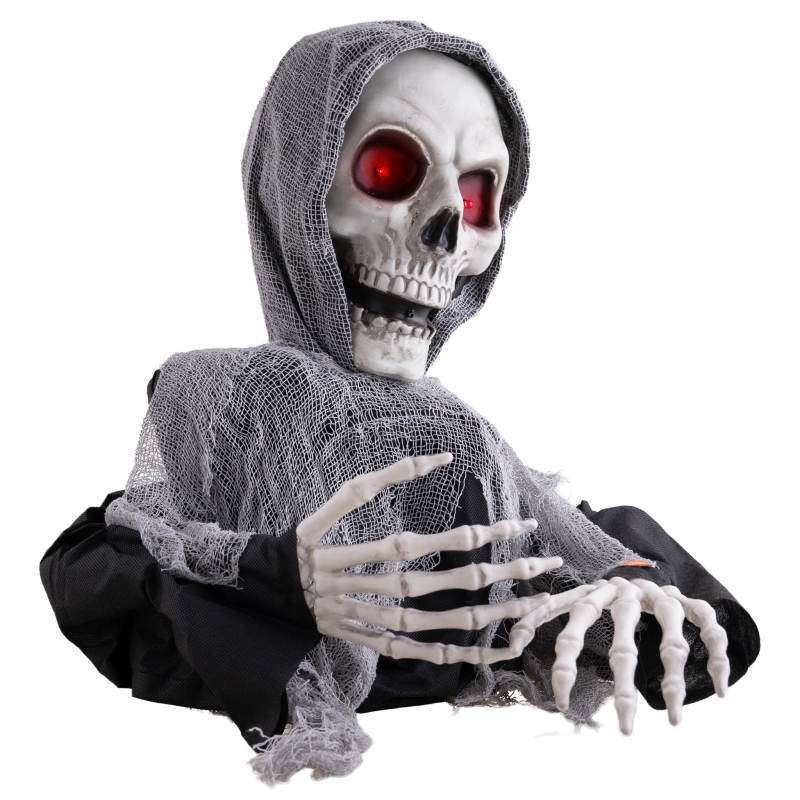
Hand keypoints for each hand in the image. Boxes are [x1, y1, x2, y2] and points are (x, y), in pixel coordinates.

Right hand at [296, 452, 567, 663]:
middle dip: (487, 574)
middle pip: (428, 586)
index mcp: (345, 553)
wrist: (270, 590)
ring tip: (528, 608)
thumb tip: (437, 457)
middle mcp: (356, 589)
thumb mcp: (328, 505)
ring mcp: (360, 619)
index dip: (457, 537)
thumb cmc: (303, 539)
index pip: (410, 546)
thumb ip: (377, 479)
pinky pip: (409, 651)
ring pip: (425, 623)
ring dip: (479, 617)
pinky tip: (485, 653)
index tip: (507, 526)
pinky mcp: (364, 639)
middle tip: (540, 565)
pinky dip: (447, 653)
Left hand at [550, 577, 729, 732]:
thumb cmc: (600, 595)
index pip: (574, 626)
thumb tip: (510, 642)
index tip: (563, 703)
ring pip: (672, 638)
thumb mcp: (569, 600)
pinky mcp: (689, 602)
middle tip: (626, 729)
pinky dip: (719, 657)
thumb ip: (539, 615)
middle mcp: (628, 595)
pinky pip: (709, 627)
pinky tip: (721, 689)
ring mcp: (661, 597)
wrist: (639, 566)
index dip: (566, 664)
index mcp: (594, 594)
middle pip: (625, 640)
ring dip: (675, 680)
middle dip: (625, 685)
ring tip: (673, 718)